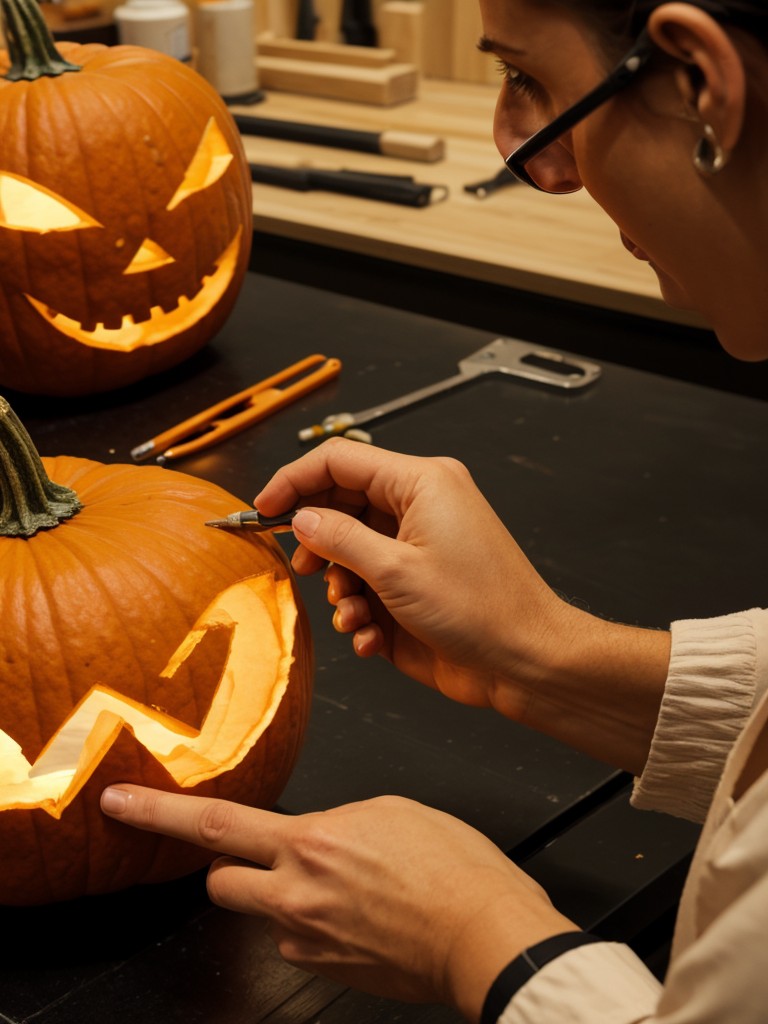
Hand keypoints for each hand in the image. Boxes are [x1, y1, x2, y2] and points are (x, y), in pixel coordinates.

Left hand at [101, 785, 575, 1019]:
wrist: (484, 934)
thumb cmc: (452, 867)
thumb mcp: (391, 810)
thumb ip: (335, 821)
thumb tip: (315, 835)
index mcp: (311, 843)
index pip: (213, 824)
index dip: (156, 812)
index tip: (118, 802)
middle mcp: (297, 895)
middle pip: (219, 881)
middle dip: (227, 866)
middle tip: (262, 856)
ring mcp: (308, 939)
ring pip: (262, 913)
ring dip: (279, 895)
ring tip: (340, 887)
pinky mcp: (325, 970)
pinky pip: (298, 941)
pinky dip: (315, 924)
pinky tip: (360, 914)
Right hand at [255, 438, 563, 714]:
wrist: (525, 661)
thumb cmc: (483, 610)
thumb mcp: (396, 570)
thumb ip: (340, 539)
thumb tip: (302, 518)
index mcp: (421, 483)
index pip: (340, 460)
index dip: (295, 480)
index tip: (264, 510)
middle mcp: (418, 508)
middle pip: (341, 505)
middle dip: (318, 541)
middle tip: (305, 569)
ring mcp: (416, 548)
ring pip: (350, 552)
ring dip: (342, 589)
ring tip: (355, 614)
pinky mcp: (414, 586)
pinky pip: (368, 587)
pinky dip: (361, 614)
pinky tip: (372, 637)